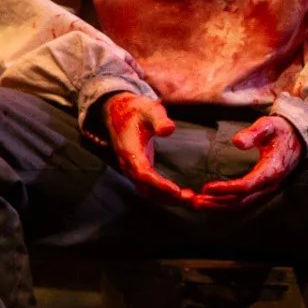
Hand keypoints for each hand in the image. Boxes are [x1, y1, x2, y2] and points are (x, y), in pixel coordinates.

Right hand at [102, 93, 195, 207]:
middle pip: (146, 189)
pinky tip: (179, 194)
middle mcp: (129, 164)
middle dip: (167, 196)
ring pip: (147, 192)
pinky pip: (148, 189)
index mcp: (131, 150)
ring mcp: (132, 169)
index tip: (176, 191)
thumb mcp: (149, 109)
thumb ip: (159, 119)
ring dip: (167, 198)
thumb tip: (169, 129)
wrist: (117, 112)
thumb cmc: (136, 110)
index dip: (159, 184)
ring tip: (189, 198)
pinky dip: (163, 195)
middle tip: (190, 198)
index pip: (143, 173)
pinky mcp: (138, 170)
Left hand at [187, 115, 302, 211]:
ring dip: (218, 206)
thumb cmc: (281, 130)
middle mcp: (269, 185)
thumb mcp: (269, 125)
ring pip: (241, 204)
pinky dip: (226, 204)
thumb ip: (254, 133)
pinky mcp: (262, 189)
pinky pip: (243, 202)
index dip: (226, 188)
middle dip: (216, 202)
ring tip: (197, 204)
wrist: (300, 138)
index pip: (246, 186)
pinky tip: (212, 202)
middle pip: (240, 201)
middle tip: (194, 201)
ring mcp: (266, 189)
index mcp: (271, 170)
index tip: (207, 188)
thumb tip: (237, 142)